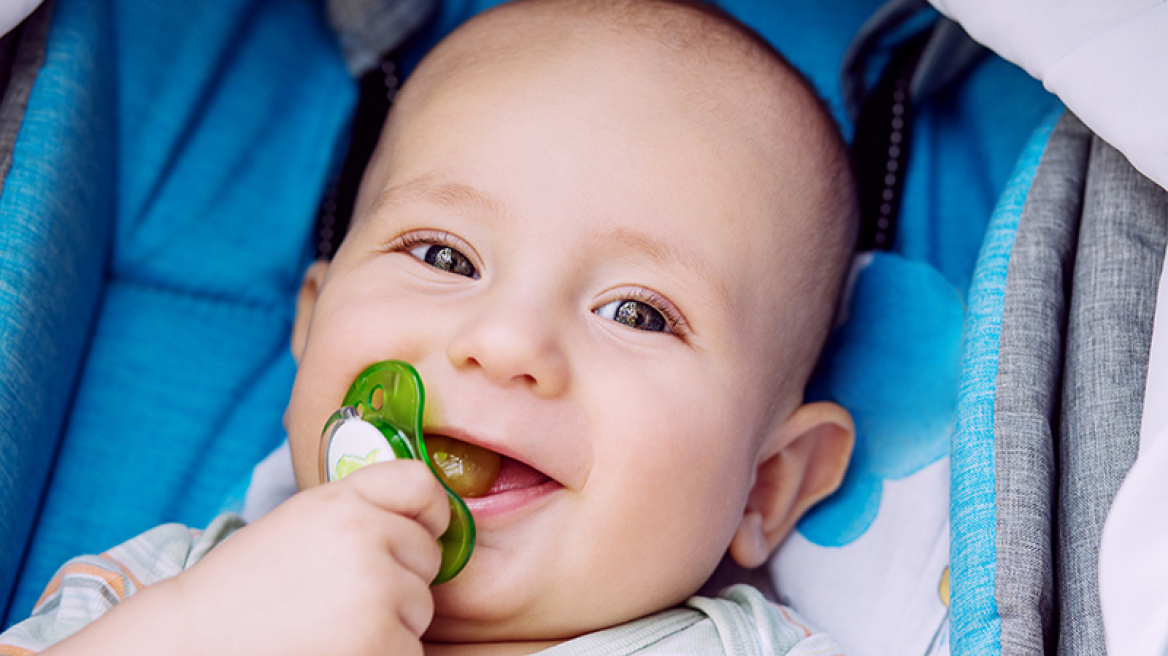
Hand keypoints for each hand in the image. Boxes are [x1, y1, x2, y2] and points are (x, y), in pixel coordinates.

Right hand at [177, 460, 449, 655]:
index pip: (421, 484)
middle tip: (337, 597)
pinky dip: (382, 655)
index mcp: (343, 501)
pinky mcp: (381, 642)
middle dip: (398, 579)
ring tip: (328, 626)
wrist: (193, 643)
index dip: (429, 511)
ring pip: (421, 609)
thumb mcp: (301, 522)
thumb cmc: (247, 588)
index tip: (419, 530)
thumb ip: (360, 511)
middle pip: (427, 557)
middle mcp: (365, 537)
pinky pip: (410, 649)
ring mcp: (376, 592)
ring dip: (390, 624)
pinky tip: (334, 650)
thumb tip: (429, 520)